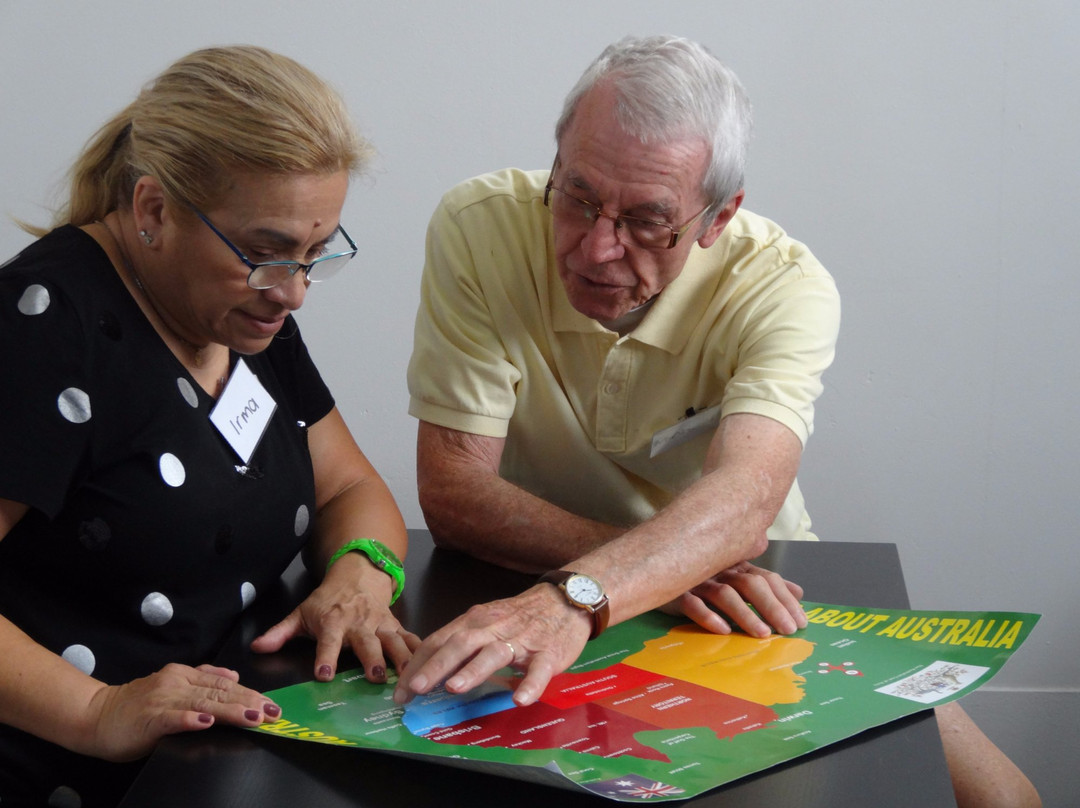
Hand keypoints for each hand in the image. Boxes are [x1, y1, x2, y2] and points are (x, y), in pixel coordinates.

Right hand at [82, 663, 278, 761]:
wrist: (95, 716)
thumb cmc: (136, 707)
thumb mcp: (173, 687)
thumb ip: (202, 681)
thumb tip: (233, 677)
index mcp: (184, 675)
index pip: (225, 683)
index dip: (251, 693)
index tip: (272, 704)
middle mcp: (176, 682)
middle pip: (220, 692)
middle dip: (249, 702)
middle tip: (272, 712)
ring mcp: (162, 699)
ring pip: (203, 703)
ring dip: (229, 710)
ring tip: (251, 717)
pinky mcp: (149, 717)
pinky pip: (173, 717)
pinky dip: (191, 720)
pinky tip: (206, 722)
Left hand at [250, 555, 419, 683]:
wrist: (358, 575)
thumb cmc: (327, 600)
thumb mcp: (301, 613)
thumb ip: (280, 633)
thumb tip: (256, 648)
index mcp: (333, 621)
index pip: (328, 641)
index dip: (325, 657)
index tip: (323, 675)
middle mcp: (359, 623)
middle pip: (366, 643)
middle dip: (372, 659)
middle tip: (375, 678)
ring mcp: (380, 624)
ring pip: (393, 641)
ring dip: (400, 658)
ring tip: (406, 675)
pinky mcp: (395, 626)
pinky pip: (410, 638)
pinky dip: (419, 650)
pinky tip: (427, 664)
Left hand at [393, 585, 590, 708]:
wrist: (565, 599)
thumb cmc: (520, 615)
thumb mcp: (486, 621)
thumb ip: (461, 640)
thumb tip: (427, 669)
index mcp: (474, 621)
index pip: (439, 641)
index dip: (418, 665)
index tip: (401, 691)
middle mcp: (493, 628)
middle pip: (460, 644)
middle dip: (436, 667)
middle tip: (415, 689)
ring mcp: (521, 640)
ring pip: (494, 654)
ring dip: (473, 670)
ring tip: (455, 688)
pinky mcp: (548, 653)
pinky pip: (538, 670)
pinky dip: (529, 685)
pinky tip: (519, 699)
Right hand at [661, 562, 806, 637]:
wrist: (657, 568)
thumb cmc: (702, 579)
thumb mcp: (737, 578)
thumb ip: (766, 584)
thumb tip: (799, 591)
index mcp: (737, 567)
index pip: (768, 578)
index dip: (786, 599)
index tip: (802, 622)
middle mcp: (720, 571)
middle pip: (751, 584)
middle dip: (773, 607)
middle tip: (788, 630)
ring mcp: (698, 581)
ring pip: (725, 594)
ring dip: (745, 614)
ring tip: (763, 634)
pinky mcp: (676, 593)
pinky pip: (692, 604)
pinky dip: (708, 616)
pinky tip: (723, 630)